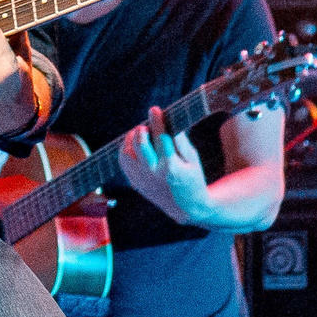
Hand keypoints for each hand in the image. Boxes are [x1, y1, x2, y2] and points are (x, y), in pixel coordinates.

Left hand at [120, 105, 213, 223]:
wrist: (185, 206)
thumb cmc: (192, 178)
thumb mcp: (193, 159)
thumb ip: (180, 141)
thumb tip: (168, 122)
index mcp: (172, 167)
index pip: (161, 139)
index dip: (157, 122)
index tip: (155, 109)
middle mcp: (154, 173)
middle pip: (140, 145)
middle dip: (141, 130)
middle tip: (146, 125)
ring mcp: (142, 179)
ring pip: (127, 153)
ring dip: (131, 139)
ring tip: (140, 133)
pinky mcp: (135, 182)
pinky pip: (123, 162)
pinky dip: (126, 149)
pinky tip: (134, 143)